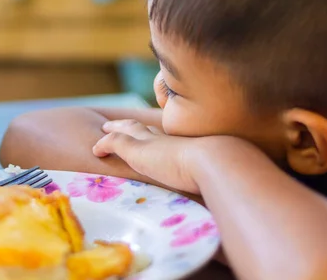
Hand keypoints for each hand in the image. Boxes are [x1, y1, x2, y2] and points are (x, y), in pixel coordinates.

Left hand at [93, 119, 249, 193]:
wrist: (215, 161)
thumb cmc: (222, 173)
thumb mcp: (217, 178)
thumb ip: (216, 186)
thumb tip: (229, 203)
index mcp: (184, 145)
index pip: (166, 138)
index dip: (156, 136)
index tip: (151, 135)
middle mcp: (168, 140)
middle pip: (145, 128)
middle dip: (133, 125)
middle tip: (121, 124)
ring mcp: (152, 143)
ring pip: (128, 130)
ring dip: (116, 129)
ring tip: (105, 129)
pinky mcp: (138, 150)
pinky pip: (115, 143)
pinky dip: (105, 144)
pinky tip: (96, 149)